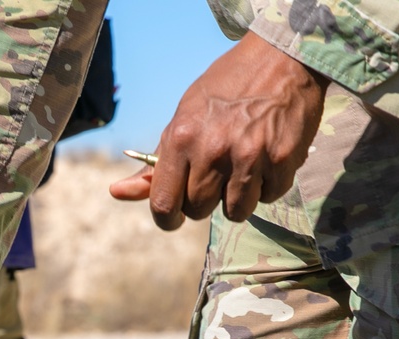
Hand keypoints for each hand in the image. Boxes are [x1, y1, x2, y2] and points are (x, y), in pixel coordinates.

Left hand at [109, 31, 326, 227]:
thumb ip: (154, 164)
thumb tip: (116, 193)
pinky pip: (269, 197)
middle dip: (205, 201)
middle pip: (199, 210)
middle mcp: (212, 150)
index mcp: (181, 139)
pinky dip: (268, 185)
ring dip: (239, 198)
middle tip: (215, 175)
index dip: (167, 219)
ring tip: (243, 167)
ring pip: (236, 211)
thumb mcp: (183, 120)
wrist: (280, 58)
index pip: (163, 203)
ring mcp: (249, 157)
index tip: (173, 218)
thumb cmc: (224, 92)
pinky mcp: (282, 160)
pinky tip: (267, 157)